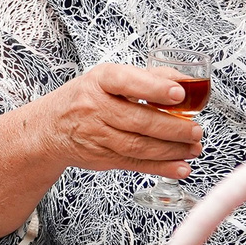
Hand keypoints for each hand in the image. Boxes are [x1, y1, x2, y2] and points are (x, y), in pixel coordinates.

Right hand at [27, 63, 204, 177]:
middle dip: (172, 127)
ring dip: (172, 150)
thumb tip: (188, 80)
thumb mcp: (110, 78)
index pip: (127, 81)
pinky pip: (135, 163)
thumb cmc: (87, 98)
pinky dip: (161, 168)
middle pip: (138, 120)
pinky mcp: (102, 157)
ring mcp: (97, 135)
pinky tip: (181, 167)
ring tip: (194, 147)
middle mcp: (95, 107)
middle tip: (195, 129)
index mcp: (101, 81)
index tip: (178, 93)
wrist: (50, 128)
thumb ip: (149, 77)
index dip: (154, 88)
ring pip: (139, 145)